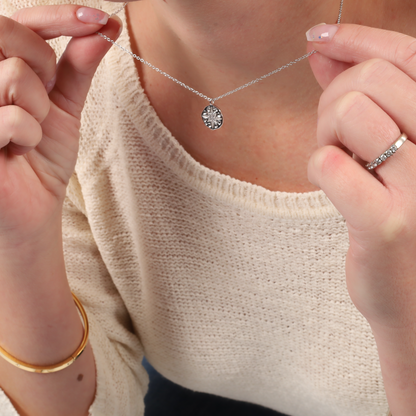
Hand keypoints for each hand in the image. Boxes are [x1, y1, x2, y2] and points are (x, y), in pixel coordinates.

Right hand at [0, 5, 120, 245]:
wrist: (34, 203)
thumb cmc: (43, 155)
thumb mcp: (64, 105)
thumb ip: (78, 66)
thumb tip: (107, 26)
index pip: (21, 21)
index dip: (61, 16)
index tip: (101, 20)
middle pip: (9, 33)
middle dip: (45, 67)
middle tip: (47, 101)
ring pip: (13, 74)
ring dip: (39, 109)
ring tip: (30, 134)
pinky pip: (11, 117)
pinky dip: (29, 137)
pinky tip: (19, 152)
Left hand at [306, 24, 415, 332]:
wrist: (412, 294)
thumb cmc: (398, 215)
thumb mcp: (387, 149)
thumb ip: (360, 97)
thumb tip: (323, 50)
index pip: (409, 57)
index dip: (358, 38)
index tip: (317, 38)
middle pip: (369, 81)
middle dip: (334, 102)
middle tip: (338, 137)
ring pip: (348, 114)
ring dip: (327, 135)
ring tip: (343, 163)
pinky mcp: (389, 225)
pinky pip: (329, 163)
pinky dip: (320, 168)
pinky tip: (335, 186)